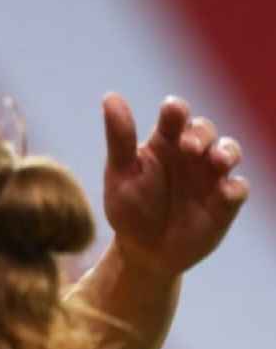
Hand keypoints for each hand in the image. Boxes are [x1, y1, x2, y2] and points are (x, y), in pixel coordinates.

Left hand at [101, 92, 248, 278]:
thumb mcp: (120, 174)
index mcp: (164, 141)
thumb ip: (120, 137)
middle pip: (205, 130)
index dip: (176, 110)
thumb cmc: (130, 208)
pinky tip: (224, 192)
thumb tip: (110, 96)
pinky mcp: (226, 201)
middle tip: (188, 147)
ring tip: (217, 161)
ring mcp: (212, 175)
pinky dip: (233, 188)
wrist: (144, 252)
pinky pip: (238, 189)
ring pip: (229, 151)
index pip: (175, 116)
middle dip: (201, 134)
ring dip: (226, 152)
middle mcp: (192, 153)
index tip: (172, 110)